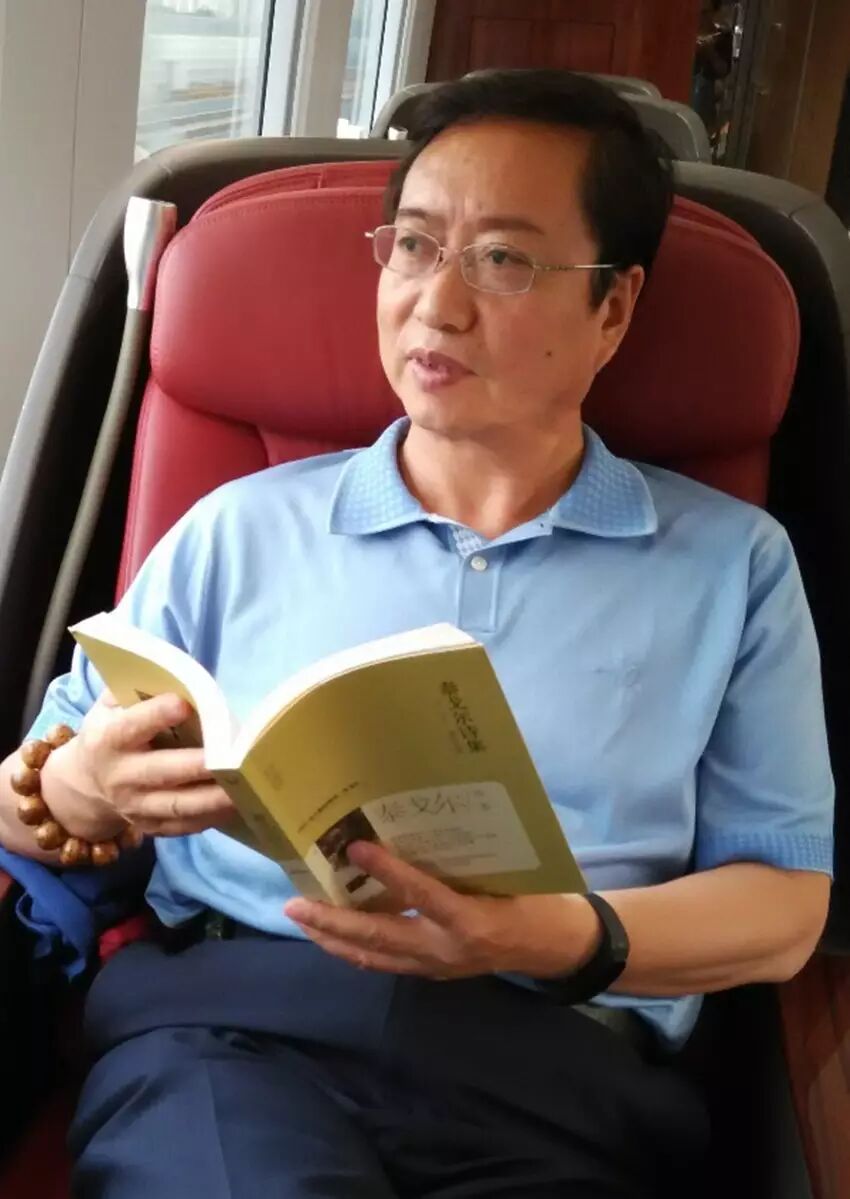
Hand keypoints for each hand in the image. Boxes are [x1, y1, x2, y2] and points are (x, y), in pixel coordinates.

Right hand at [44, 691, 235, 838]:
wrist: (84, 784)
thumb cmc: (109, 732)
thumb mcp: (108, 707)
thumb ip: (132, 689)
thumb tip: (175, 676)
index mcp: (108, 740)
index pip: (131, 727)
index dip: (156, 715)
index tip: (184, 703)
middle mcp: (120, 777)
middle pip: (162, 772)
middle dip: (197, 765)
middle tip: (232, 756)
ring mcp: (136, 807)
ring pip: (178, 806)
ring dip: (213, 798)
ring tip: (244, 785)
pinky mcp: (151, 827)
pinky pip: (184, 826)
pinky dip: (212, 817)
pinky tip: (237, 804)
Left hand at [284, 841, 600, 979]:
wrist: (550, 946)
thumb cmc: (531, 898)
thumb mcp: (503, 874)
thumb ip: (458, 862)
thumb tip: (411, 828)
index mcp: (469, 920)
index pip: (420, 893)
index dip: (386, 871)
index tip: (355, 846)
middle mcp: (445, 949)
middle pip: (377, 937)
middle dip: (331, 922)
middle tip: (293, 904)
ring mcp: (435, 966)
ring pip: (372, 955)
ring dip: (332, 939)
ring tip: (301, 918)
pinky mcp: (430, 972)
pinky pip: (383, 962)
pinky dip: (354, 949)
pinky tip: (332, 936)